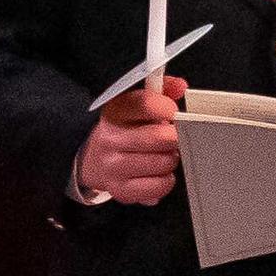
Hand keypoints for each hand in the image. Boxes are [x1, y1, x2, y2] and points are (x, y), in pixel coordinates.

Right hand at [74, 73, 184, 206]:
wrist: (95, 158)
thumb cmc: (125, 129)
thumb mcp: (137, 104)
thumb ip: (162, 90)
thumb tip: (180, 86)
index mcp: (115, 112)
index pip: (146, 104)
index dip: (167, 108)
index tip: (173, 113)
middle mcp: (111, 138)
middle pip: (158, 137)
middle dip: (175, 137)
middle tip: (173, 137)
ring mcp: (114, 166)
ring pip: (162, 162)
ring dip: (171, 159)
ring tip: (164, 154)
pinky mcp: (120, 189)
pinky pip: (158, 186)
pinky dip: (166, 180)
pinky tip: (159, 173)